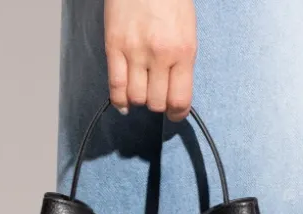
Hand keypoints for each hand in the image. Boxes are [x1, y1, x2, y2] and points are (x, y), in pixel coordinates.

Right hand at [104, 0, 196, 121]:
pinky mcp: (114, 46)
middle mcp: (160, 55)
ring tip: (141, 90)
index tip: (174, 113)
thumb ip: (182, 63)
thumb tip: (174, 93)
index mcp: (183, 51)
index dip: (177, 114)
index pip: (180, 100)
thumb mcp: (187, 32)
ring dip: (139, 100)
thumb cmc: (170, 0)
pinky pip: (115, 86)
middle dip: (158, 104)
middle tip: (157, 95)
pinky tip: (124, 102)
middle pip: (156, 103)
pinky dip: (120, 100)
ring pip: (136, 98)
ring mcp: (135, 51)